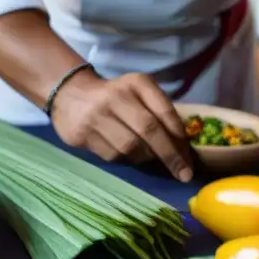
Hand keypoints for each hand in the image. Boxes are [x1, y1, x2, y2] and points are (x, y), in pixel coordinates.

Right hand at [50, 69, 193, 181]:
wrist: (69, 93)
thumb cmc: (116, 95)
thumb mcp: (141, 92)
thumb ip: (162, 111)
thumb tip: (182, 145)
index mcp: (134, 83)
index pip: (164, 112)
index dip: (179, 138)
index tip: (189, 159)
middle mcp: (113, 97)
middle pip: (148, 131)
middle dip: (169, 155)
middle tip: (183, 174)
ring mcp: (94, 117)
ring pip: (129, 148)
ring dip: (144, 157)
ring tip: (147, 155)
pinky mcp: (80, 135)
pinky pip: (111, 156)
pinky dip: (124, 159)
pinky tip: (124, 151)